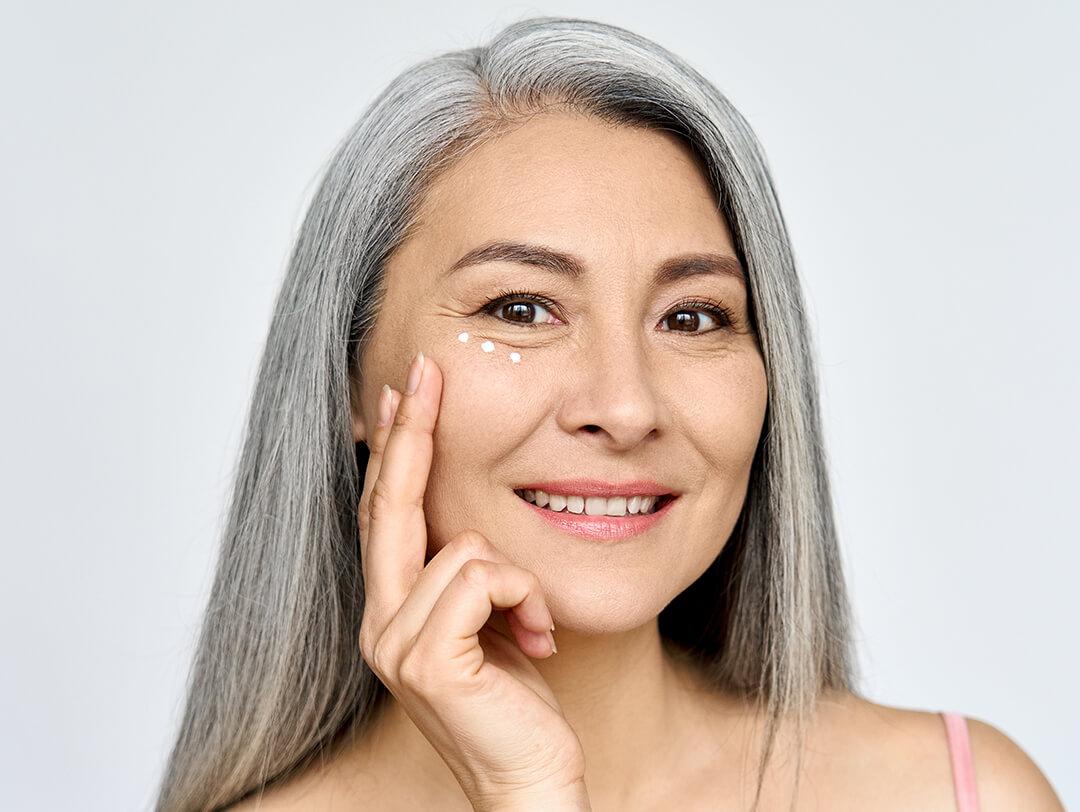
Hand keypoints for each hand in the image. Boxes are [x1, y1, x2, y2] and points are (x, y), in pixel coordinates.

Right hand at [357, 350, 590, 808]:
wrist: (529, 782)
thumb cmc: (516, 706)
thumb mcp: (492, 625)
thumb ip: (470, 578)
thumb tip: (470, 524)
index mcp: (393, 612)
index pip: (384, 514)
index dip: (392, 451)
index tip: (403, 394)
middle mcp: (381, 624)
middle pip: (390, 506)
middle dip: (410, 433)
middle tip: (424, 374)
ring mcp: (396, 643)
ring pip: (463, 546)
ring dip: (519, 582)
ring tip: (534, 630)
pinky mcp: (428, 660)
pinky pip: (483, 577)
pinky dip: (525, 599)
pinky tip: (537, 640)